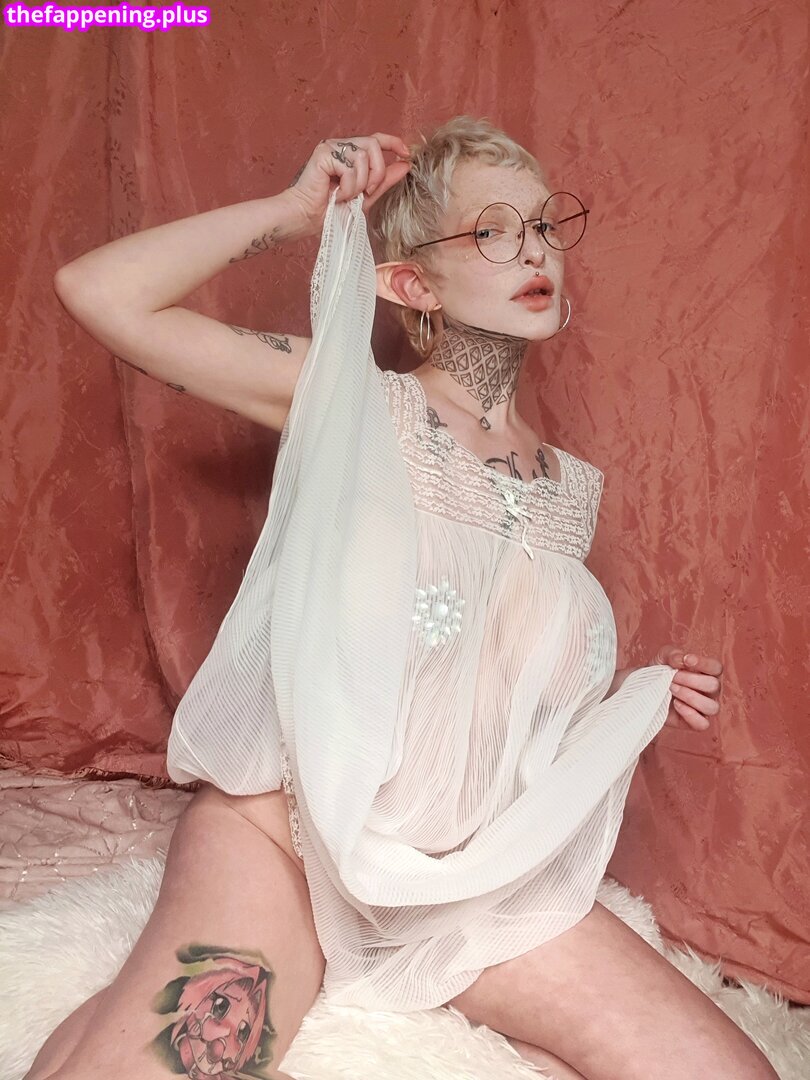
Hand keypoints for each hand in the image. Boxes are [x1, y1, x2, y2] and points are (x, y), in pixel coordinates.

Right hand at [283, 132, 412, 237]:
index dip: (393, 142)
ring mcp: (331, 148)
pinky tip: (338, 195)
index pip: (376, 139)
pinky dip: (348, 186)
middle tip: (368, 192)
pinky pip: (349, 166)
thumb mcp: (365, 197)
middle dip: (377, 172)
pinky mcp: (323, 153)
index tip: (406, 155)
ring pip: (363, 156)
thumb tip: (405, 164)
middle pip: (374, 145)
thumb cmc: (330, 211)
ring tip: (348, 196)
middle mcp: (341, 147)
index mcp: (350, 154)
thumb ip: (384, 180)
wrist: (307, 220)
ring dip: (360, 183)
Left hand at [653, 645, 722, 731]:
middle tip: (672, 677)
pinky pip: (702, 724)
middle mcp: (709, 691)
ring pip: (712, 707)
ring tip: (671, 689)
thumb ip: (674, 654)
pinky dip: (689, 714)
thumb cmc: (658, 671)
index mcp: (707, 673)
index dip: (704, 663)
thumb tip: (682, 660)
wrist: (642, 689)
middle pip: (714, 686)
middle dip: (690, 680)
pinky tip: (675, 704)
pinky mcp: (693, 722)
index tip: (686, 659)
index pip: (717, 668)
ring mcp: (703, 708)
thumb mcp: (663, 657)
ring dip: (689, 696)